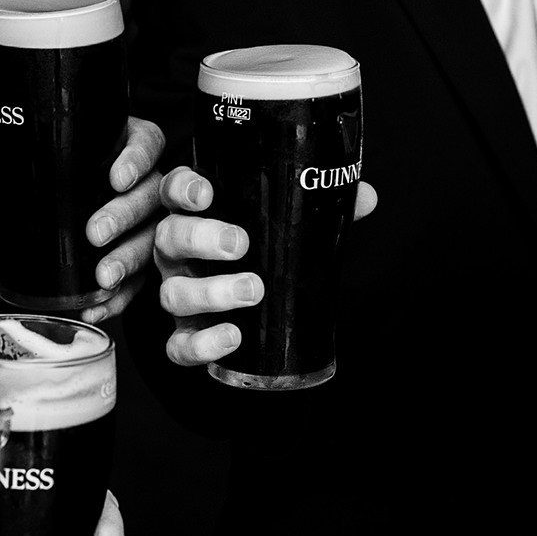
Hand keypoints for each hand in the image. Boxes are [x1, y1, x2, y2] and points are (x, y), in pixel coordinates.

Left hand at [0, 117, 169, 322]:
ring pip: (151, 237)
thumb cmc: (54, 171)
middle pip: (150, 194)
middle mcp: (144, 183)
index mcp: (124, 146)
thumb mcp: (28, 163)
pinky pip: (140, 278)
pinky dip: (120, 296)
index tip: (116, 177)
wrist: (68, 202)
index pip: (146, 143)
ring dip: (128, 259)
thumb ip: (0, 170)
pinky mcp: (143, 258)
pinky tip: (98, 305)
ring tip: (103, 278)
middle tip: (94, 234)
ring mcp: (148, 222)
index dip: (137, 159)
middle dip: (124, 216)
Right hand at [152, 166, 377, 367]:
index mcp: (197, 215)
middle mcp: (178, 253)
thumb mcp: (290, 225)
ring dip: (210, 292)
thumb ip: (319, 209)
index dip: (184, 189)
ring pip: (172, 293)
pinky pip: (177, 346)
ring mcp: (178, 294)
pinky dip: (202, 344)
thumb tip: (367, 197)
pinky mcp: (185, 336)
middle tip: (240, 244)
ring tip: (253, 291)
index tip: (207, 192)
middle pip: (169, 237)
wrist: (258, 311)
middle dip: (201, 238)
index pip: (175, 190)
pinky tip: (233, 337)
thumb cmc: (268, 254)